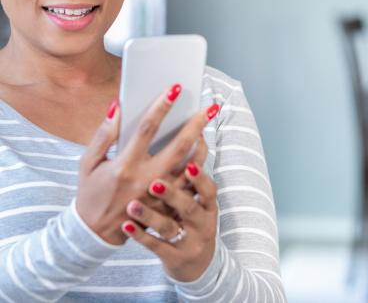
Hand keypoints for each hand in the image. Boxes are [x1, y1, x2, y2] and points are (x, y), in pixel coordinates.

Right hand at [76, 83, 219, 244]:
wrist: (94, 234)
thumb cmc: (91, 192)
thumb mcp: (88, 163)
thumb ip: (103, 134)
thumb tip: (116, 106)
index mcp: (125, 165)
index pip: (147, 129)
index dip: (162, 106)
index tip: (175, 89)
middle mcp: (146, 179)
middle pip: (179, 146)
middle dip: (197, 124)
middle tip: (211, 106)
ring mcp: (161, 196)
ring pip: (191, 167)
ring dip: (203, 144)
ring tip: (207, 125)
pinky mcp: (168, 207)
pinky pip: (190, 185)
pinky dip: (200, 166)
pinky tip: (202, 150)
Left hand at [120, 159, 218, 281]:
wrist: (196, 265)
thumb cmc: (192, 220)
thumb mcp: (200, 201)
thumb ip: (192, 176)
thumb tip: (193, 135)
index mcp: (208, 204)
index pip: (208, 189)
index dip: (200, 178)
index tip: (189, 165)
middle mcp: (202, 223)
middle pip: (189, 207)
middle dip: (173, 195)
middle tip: (154, 183)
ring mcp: (188, 242)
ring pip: (169, 227)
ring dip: (150, 216)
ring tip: (132, 204)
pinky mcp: (173, 257)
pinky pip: (156, 246)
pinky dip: (141, 236)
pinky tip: (126, 226)